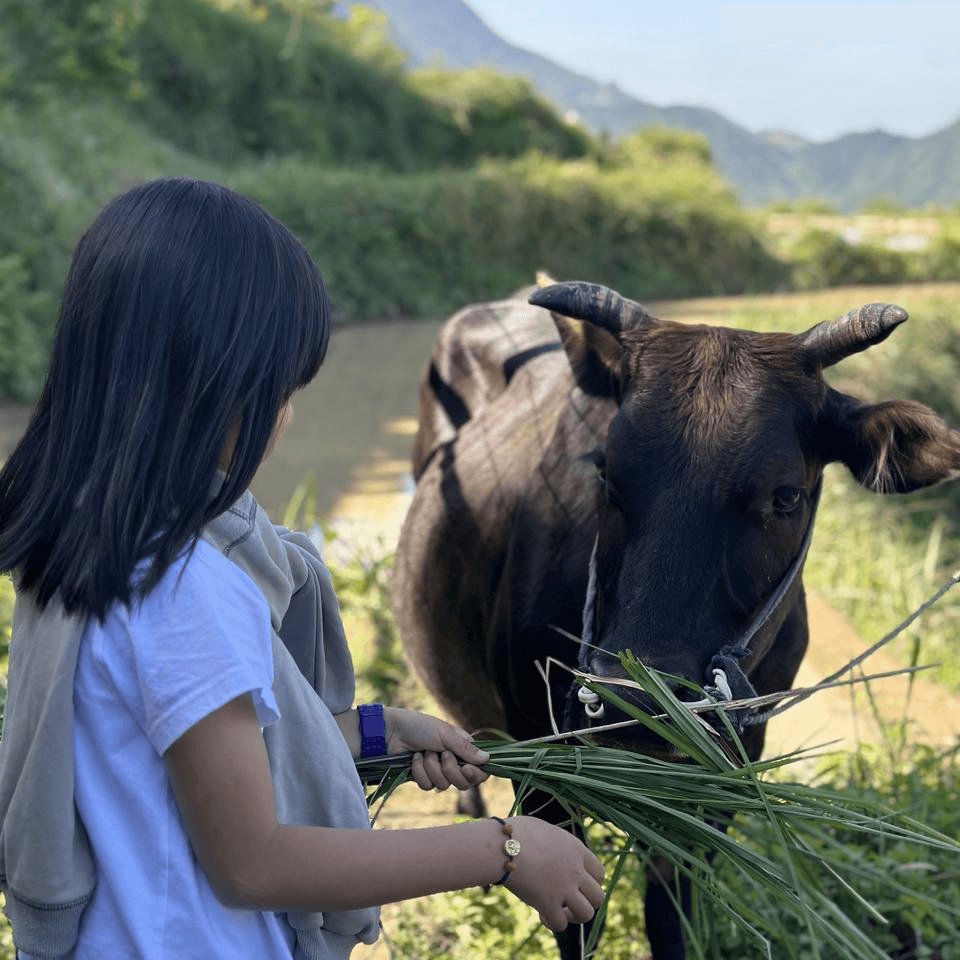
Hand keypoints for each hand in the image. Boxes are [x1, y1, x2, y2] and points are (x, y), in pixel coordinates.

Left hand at [383, 707, 489, 791]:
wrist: (392, 732)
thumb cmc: (420, 727)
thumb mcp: (445, 734)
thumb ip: (466, 749)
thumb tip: (488, 759)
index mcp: (463, 749)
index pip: (480, 771)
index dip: (476, 774)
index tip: (466, 768)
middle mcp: (453, 762)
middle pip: (464, 783)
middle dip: (451, 770)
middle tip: (443, 754)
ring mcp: (437, 771)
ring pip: (444, 786)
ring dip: (432, 768)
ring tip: (424, 752)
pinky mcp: (422, 778)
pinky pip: (427, 786)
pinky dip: (420, 772)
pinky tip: (414, 759)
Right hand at [500, 817, 604, 931]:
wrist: (503, 845)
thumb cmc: (517, 833)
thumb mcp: (546, 830)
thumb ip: (557, 844)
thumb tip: (553, 849)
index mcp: (576, 849)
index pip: (599, 873)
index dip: (590, 882)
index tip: (576, 883)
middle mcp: (575, 870)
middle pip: (598, 897)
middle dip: (586, 902)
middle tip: (570, 900)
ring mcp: (564, 888)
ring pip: (586, 914)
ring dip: (574, 916)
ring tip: (561, 911)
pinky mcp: (548, 903)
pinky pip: (561, 924)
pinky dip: (552, 922)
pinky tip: (541, 914)